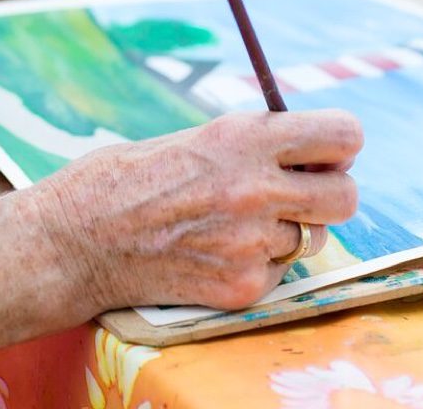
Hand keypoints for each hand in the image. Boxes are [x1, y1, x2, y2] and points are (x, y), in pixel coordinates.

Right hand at [31, 109, 362, 312]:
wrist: (76, 241)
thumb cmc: (126, 180)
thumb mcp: (195, 139)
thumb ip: (253, 147)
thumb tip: (306, 154)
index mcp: (245, 137)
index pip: (343, 135)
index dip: (340, 145)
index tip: (327, 152)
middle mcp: (257, 188)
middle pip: (346, 196)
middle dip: (329, 194)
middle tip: (299, 194)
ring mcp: (251, 243)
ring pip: (311, 239)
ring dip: (286, 233)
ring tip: (232, 225)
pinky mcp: (241, 287)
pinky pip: (278, 274)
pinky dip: (256, 266)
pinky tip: (213, 253)